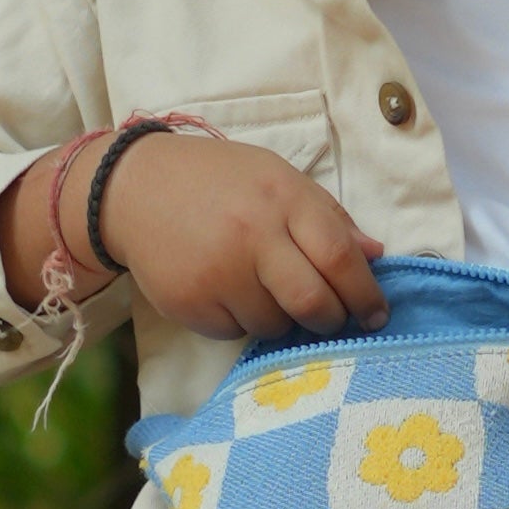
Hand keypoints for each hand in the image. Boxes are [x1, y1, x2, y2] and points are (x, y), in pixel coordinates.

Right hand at [23, 131, 386, 345]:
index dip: (366, 294)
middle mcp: (253, 236)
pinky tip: (229, 293)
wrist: (132, 188)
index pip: (341, 258)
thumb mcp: (276, 177)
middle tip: (332, 319)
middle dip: (333, 320)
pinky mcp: (191, 303)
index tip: (377, 313)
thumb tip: (375, 255)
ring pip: (275, 325)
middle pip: (314, 303)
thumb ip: (328, 215)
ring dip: (283, 320)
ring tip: (266, 292)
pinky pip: (235, 332)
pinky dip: (242, 322)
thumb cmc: (216, 181)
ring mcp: (219, 273)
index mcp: (284, 199)